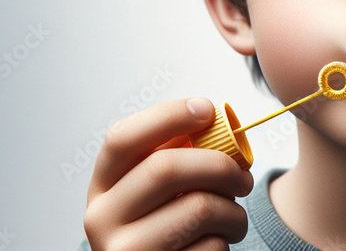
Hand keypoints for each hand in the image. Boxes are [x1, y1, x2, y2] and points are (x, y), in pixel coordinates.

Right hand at [83, 98, 253, 250]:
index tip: (207, 109)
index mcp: (103, 185)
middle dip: (219, 165)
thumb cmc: (167, 226)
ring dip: (233, 210)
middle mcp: (101, 218)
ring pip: (198, 209)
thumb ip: (174, 155)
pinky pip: (210, 247)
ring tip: (235, 217)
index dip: (167, 115)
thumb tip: (210, 117)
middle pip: (165, 168)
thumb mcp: (154, 192)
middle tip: (243, 177)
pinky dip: (227, 241)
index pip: (122, 138)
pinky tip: (218, 243)